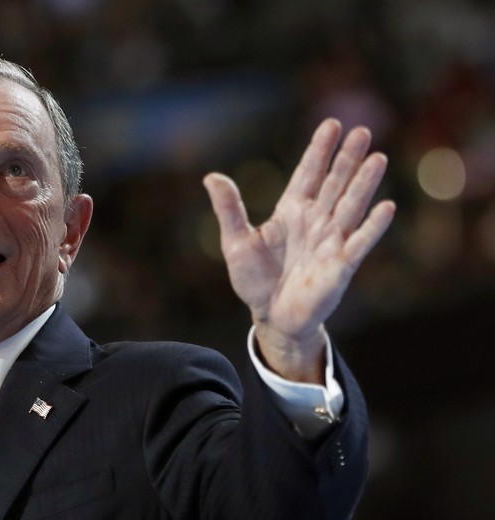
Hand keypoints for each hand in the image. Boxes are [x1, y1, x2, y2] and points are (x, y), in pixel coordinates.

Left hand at [203, 118, 394, 382]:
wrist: (271, 316)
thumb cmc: (254, 280)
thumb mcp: (236, 242)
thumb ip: (229, 209)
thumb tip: (211, 177)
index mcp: (291, 211)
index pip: (308, 174)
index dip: (320, 150)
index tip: (332, 125)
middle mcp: (315, 220)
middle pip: (334, 183)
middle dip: (347, 158)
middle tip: (362, 131)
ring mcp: (331, 241)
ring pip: (351, 205)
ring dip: (364, 183)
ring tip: (377, 158)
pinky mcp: (341, 265)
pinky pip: (360, 242)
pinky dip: (372, 226)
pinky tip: (386, 207)